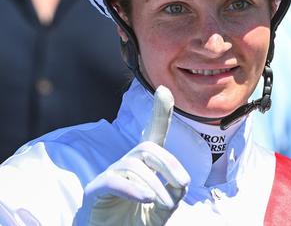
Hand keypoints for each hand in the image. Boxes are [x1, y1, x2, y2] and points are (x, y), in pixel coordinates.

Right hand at [74, 86, 189, 225]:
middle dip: (169, 163)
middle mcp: (125, 165)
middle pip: (148, 147)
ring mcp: (109, 176)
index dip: (159, 112)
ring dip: (156, 185)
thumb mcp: (163, 207)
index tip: (163, 89)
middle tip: (182, 184)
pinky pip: (113, 180)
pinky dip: (133, 189)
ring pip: (134, 165)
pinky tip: (146, 199)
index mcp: (144, 166)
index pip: (152, 134)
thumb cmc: (136, 222)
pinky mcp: (94, 191)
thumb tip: (178, 181)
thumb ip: (173, 192)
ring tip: (164, 204)